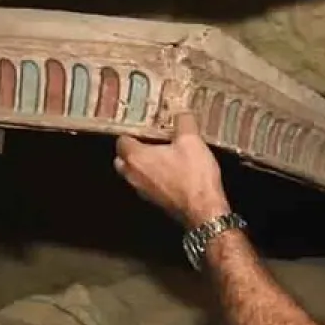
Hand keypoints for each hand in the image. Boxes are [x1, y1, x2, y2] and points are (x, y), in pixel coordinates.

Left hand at [114, 112, 228, 226]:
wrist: (203, 210)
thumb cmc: (193, 175)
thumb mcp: (192, 141)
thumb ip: (184, 122)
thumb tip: (182, 113)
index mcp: (136, 157)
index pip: (121, 141)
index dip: (131, 132)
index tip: (144, 127)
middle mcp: (133, 175)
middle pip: (122, 160)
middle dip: (131, 151)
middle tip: (149, 141)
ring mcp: (142, 191)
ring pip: (133, 174)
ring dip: (142, 166)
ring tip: (161, 155)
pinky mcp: (154, 202)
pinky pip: (147, 185)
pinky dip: (153, 178)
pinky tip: (171, 172)